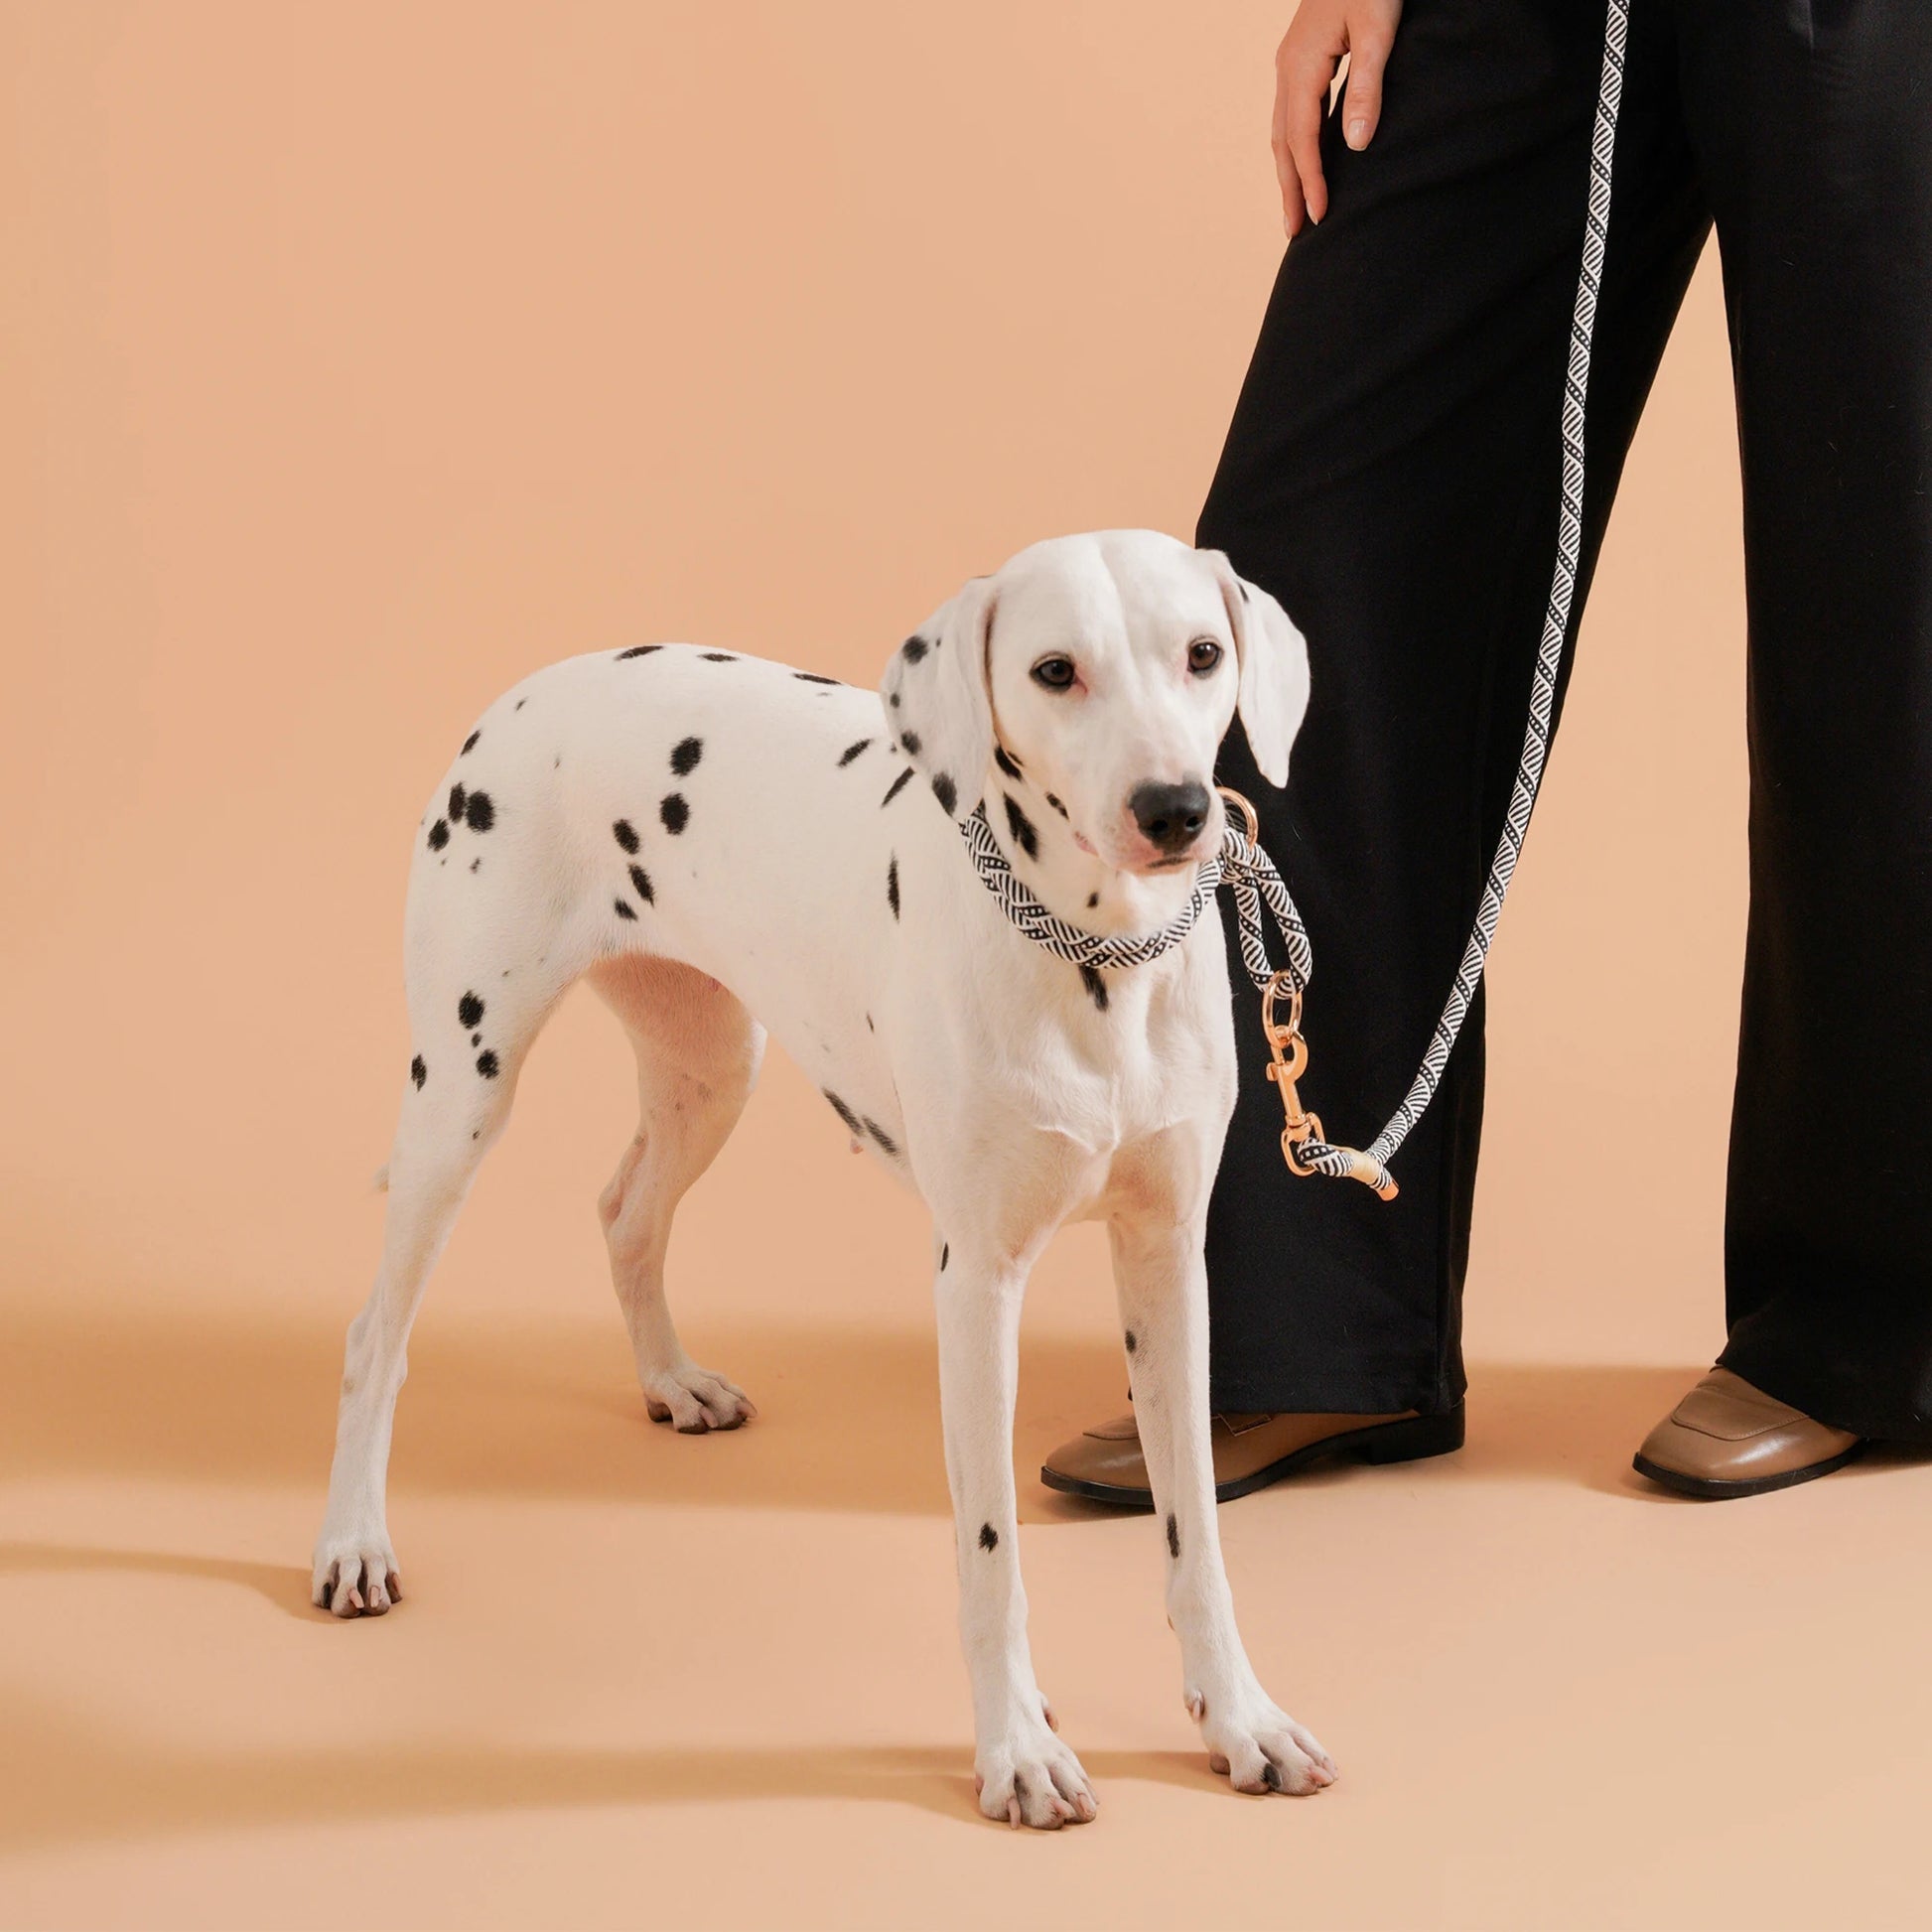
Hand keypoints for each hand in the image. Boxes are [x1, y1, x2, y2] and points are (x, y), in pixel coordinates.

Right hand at [1271, 0, 1401, 236]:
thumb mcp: (1378, 30)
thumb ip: (1367, 87)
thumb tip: (1355, 146)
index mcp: (1301, 65)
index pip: (1302, 137)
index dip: (1310, 179)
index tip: (1318, 216)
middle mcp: (1288, 68)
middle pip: (1283, 141)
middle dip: (1289, 188)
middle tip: (1294, 233)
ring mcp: (1292, 62)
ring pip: (1283, 129)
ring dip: (1289, 170)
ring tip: (1296, 206)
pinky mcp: (1303, 57)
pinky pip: (1292, 113)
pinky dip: (1296, 145)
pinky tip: (1307, 159)